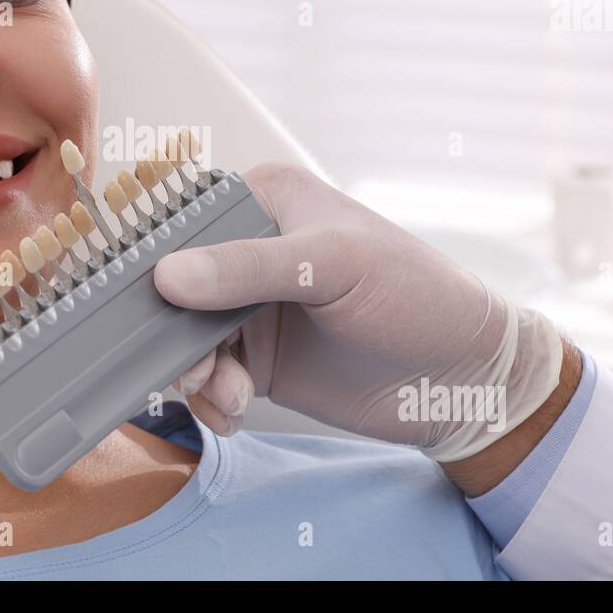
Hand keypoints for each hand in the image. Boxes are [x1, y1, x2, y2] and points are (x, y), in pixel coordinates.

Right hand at [153, 162, 564, 462]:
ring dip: (195, 372)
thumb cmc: (418, 296)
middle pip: (176, 288)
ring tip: (229, 393)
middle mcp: (250, 251)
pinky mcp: (256, 359)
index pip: (187, 222)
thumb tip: (167, 275)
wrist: (463, 381)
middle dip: (176, 333)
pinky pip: (206, 378)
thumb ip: (249, 268)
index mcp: (266, 201)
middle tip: (195, 367)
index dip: (159, 263)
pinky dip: (210, 400)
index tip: (149, 304)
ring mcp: (251, 308)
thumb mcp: (334, 266)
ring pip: (184, 338)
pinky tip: (234, 410)